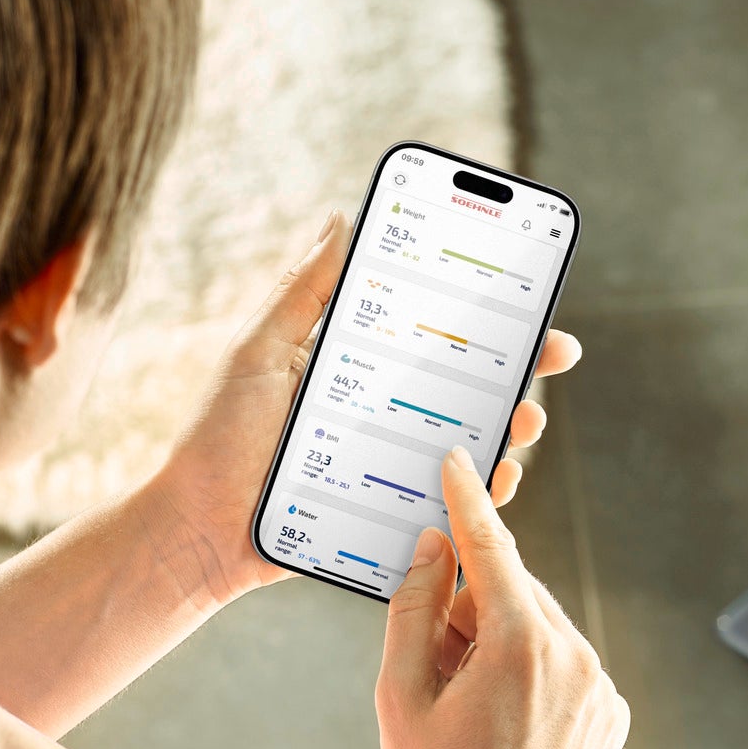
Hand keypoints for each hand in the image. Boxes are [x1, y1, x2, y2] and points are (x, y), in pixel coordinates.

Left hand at [149, 210, 583, 605]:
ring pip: (469, 442)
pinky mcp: (390, 516)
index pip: (434, 331)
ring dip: (510, 428)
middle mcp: (385, 412)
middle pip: (468, 385)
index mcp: (360, 366)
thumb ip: (304, 291)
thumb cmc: (218, 437)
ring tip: (524, 419)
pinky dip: (480, 493)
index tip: (530, 296)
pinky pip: (448, 503)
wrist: (195, 529)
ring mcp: (392, 466)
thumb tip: (343, 218)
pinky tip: (496, 481)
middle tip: (552, 353)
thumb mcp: (259, 350)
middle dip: (521, 367)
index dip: (485, 314)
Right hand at [376, 449, 629, 748]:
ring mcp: (602, 689)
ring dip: (500, 642)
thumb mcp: (400, 697)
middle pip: (514, 591)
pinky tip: (499, 727)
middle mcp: (576, 656)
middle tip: (432, 664)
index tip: (458, 458)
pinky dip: (530, 673)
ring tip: (464, 711)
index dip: (466, 499)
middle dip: (469, 605)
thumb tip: (430, 549)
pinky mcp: (612, 716)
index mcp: (521, 644)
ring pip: (541, 628)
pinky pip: (565, 666)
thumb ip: (412, 609)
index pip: (490, 547)